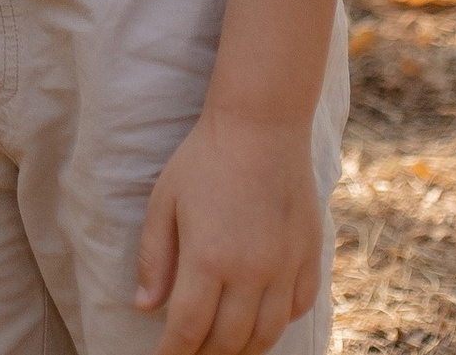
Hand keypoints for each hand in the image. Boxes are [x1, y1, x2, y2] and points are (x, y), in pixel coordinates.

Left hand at [135, 108, 324, 354]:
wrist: (261, 123)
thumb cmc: (205, 158)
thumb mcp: (165, 200)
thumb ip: (155, 258)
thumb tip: (146, 308)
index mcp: (209, 258)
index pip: (189, 330)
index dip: (174, 353)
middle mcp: (251, 271)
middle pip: (229, 341)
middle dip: (205, 354)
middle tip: (191, 350)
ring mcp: (284, 266)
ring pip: (266, 336)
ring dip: (242, 348)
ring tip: (224, 345)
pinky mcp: (309, 256)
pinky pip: (297, 309)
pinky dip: (277, 323)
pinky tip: (260, 317)